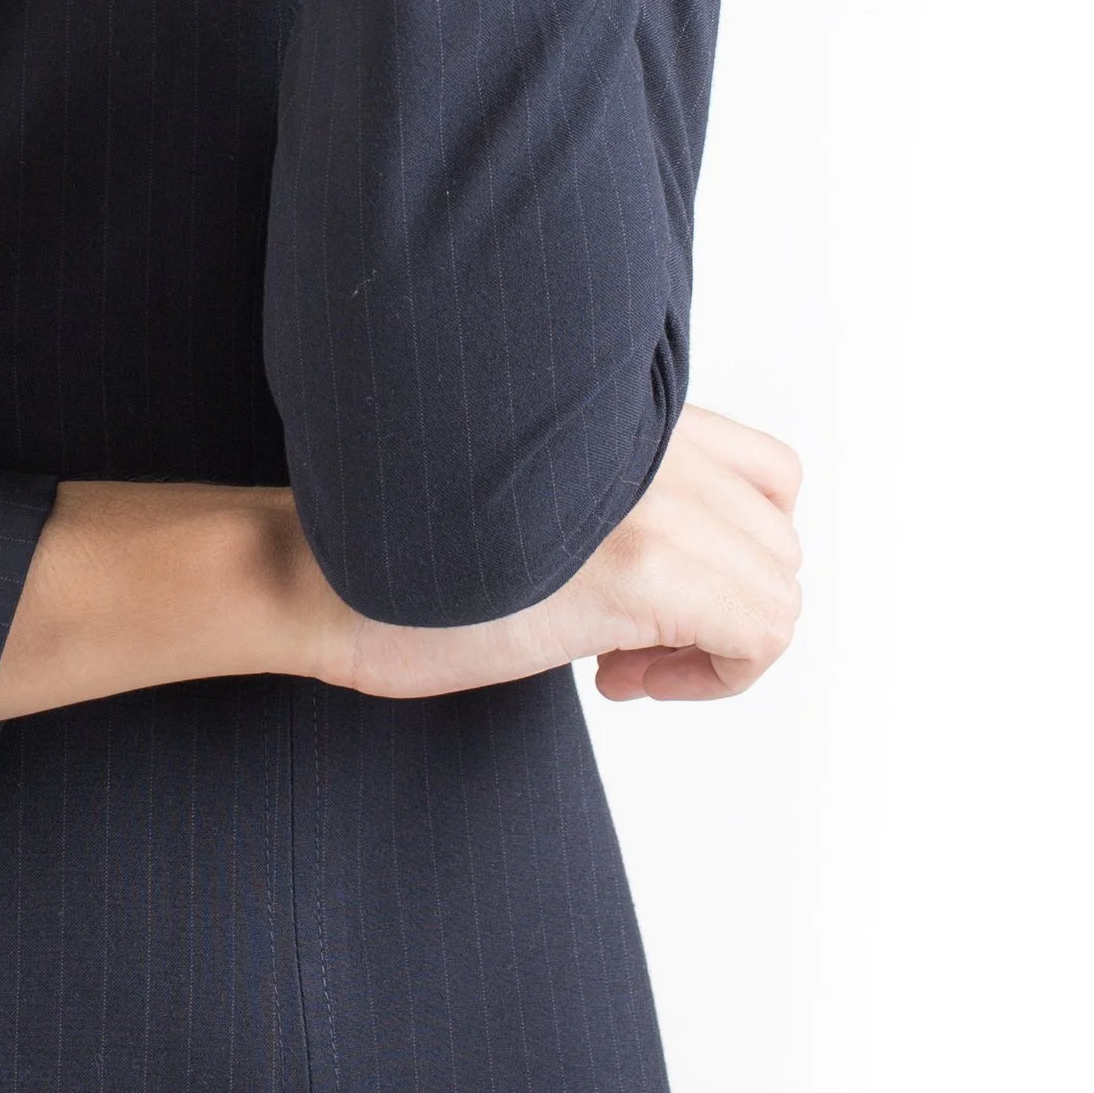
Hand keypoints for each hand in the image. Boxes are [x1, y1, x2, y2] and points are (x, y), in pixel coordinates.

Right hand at [316, 404, 803, 705]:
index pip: (771, 476)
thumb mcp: (536, 497)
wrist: (314, 572)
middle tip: (631, 642)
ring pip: (777, 592)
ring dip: (714, 645)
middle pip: (778, 542)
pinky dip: (714, 677)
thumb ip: (618, 497)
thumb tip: (688, 570)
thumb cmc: (401, 551)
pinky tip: (619, 674)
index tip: (651, 594)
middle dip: (722, 609)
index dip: (729, 552)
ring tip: (620, 659)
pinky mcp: (642, 571)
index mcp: (628, 415)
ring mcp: (654, 502)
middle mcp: (656, 443)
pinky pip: (759, 636)